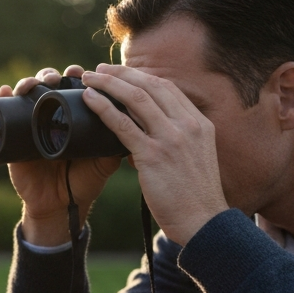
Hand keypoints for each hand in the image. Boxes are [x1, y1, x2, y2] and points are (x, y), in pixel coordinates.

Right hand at [0, 66, 121, 245]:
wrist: (61, 208)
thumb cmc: (83, 182)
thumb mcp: (103, 163)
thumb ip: (116, 147)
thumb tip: (132, 125)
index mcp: (74, 117)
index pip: (73, 87)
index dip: (75, 75)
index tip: (81, 73)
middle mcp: (51, 116)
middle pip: (48, 85)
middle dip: (50, 75)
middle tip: (56, 78)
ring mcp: (30, 125)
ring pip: (26, 95)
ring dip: (27, 82)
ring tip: (31, 84)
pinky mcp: (13, 138)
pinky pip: (3, 115)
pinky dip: (1, 98)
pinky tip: (4, 91)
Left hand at [80, 65, 227, 244]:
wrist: (204, 222)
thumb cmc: (196, 198)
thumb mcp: (195, 160)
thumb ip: (176, 143)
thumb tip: (145, 139)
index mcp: (199, 124)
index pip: (168, 89)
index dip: (142, 78)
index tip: (123, 75)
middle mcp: (187, 125)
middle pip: (151, 86)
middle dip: (122, 74)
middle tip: (100, 70)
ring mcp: (170, 138)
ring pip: (135, 98)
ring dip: (109, 84)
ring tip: (89, 79)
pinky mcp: (153, 155)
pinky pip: (122, 124)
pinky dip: (103, 108)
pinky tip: (90, 100)